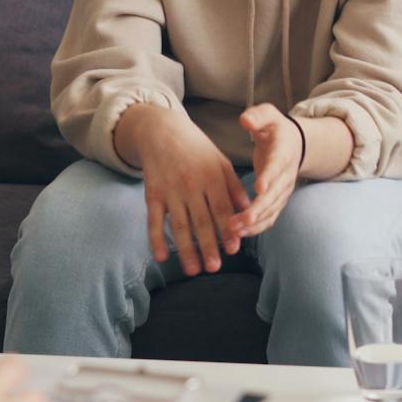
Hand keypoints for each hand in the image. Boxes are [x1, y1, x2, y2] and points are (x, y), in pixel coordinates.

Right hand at [132, 110, 248, 274]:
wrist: (161, 131)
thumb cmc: (197, 148)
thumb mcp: (220, 161)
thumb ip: (234, 186)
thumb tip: (248, 209)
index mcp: (211, 176)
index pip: (221, 207)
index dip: (227, 228)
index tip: (234, 249)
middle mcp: (191, 184)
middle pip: (201, 220)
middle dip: (208, 245)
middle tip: (215, 268)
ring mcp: (170, 190)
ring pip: (179, 224)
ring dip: (186, 249)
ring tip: (194, 270)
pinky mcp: (152, 194)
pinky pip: (154, 220)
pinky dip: (156, 239)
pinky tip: (162, 257)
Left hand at [229, 104, 302, 238]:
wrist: (294, 144)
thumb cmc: (275, 129)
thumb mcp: (268, 115)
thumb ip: (257, 116)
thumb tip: (245, 120)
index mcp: (283, 152)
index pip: (277, 166)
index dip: (269, 177)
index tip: (259, 188)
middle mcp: (286, 175)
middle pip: (274, 196)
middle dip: (258, 209)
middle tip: (239, 221)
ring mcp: (283, 191)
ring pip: (271, 211)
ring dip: (254, 223)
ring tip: (233, 231)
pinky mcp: (277, 202)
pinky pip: (268, 218)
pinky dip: (255, 228)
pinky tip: (238, 234)